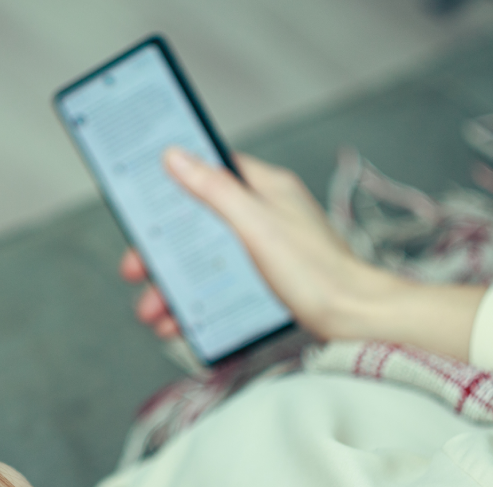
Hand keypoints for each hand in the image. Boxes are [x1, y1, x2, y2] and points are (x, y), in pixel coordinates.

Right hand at [122, 148, 388, 340]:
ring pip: (206, 260)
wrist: (357, 320)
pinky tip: (180, 323)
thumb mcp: (256, 225)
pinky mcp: (268, 279)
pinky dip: (197, 302)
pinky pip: (221, 285)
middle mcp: (264, 214)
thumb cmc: (316, 271)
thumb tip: (177, 155)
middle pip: (198, 224)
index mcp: (264, 189)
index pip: (209, 173)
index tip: (145, 203)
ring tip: (153, 312)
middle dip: (163, 253)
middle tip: (135, 271)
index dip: (172, 187)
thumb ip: (215, 189)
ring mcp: (266, 248)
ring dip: (174, 286)